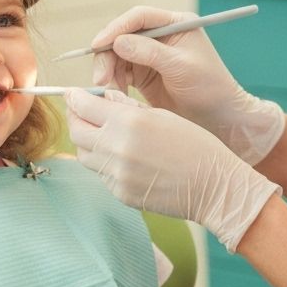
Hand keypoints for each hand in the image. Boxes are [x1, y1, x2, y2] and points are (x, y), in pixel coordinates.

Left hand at [66, 89, 280, 251]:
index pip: (84, 106)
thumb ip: (126, 107)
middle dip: (75, 118)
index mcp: (128, 122)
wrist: (213, 185)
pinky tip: (121, 156)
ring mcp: (116, 175)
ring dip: (87, 141)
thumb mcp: (161, 114)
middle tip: (80, 112)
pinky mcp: (120, 193)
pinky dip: (104, 162)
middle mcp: (117, 148)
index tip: (74, 93)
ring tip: (101, 133)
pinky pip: (101, 174)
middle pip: (76, 131)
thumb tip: (102, 99)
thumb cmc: (194, 144)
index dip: (75, 97)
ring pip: (84, 154)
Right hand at [90, 6, 284, 164]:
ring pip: (117, 54)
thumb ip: (150, 53)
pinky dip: (114, 82)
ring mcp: (150, 54)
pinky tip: (117, 96)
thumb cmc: (209, 88)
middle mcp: (161, 35)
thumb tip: (118, 41)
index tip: (99, 44)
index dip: (116, 28)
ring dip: (108, 71)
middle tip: (101, 79)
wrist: (219, 117)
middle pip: (122, 35)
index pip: (139, 17)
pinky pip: (120, 72)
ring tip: (110, 92)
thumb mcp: (181, 67)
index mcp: (175, 23)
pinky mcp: (144, 73)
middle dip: (108, 55)